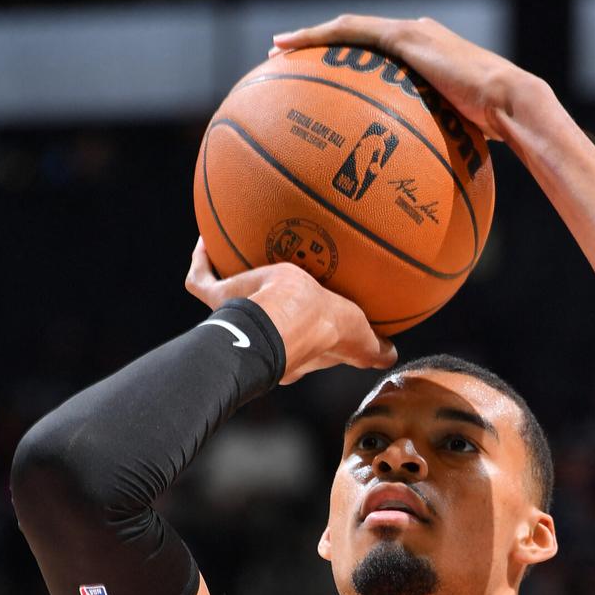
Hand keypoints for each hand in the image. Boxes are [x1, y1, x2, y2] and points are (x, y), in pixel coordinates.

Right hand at [185, 238, 397, 384]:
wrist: (287, 318)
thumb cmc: (324, 330)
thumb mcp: (360, 338)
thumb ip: (376, 348)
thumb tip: (393, 355)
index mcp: (295, 347)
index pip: (298, 342)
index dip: (304, 333)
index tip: (310, 316)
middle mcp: (263, 335)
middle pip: (260, 322)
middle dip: (264, 308)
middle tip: (271, 283)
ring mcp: (238, 316)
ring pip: (225, 301)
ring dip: (228, 282)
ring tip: (231, 255)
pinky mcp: (221, 299)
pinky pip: (201, 279)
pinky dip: (202, 260)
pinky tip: (206, 238)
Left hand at [269, 14, 531, 141]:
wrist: (511, 105)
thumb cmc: (493, 134)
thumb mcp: (456, 144)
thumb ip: (432, 155)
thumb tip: (416, 199)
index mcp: (425, 59)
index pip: (377, 56)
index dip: (345, 64)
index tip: (317, 80)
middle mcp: (415, 38)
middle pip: (355, 38)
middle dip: (317, 47)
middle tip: (283, 61)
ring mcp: (410, 33)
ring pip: (348, 29)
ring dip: (310, 38)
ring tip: (276, 52)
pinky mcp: (407, 36)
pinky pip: (351, 33)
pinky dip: (320, 38)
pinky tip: (290, 50)